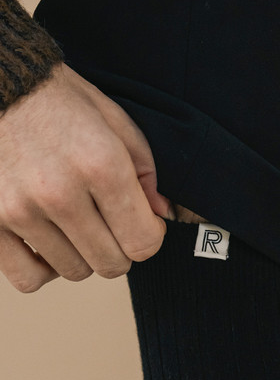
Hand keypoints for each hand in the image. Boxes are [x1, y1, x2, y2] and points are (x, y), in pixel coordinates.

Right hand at [0, 63, 172, 292]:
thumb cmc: (58, 101)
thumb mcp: (115, 122)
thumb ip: (147, 173)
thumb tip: (161, 217)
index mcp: (100, 165)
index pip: (143, 243)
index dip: (150, 237)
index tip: (143, 223)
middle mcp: (59, 192)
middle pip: (111, 264)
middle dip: (119, 248)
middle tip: (109, 223)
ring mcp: (18, 209)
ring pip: (74, 271)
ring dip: (81, 255)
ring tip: (74, 223)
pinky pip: (28, 278)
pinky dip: (42, 269)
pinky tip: (47, 243)